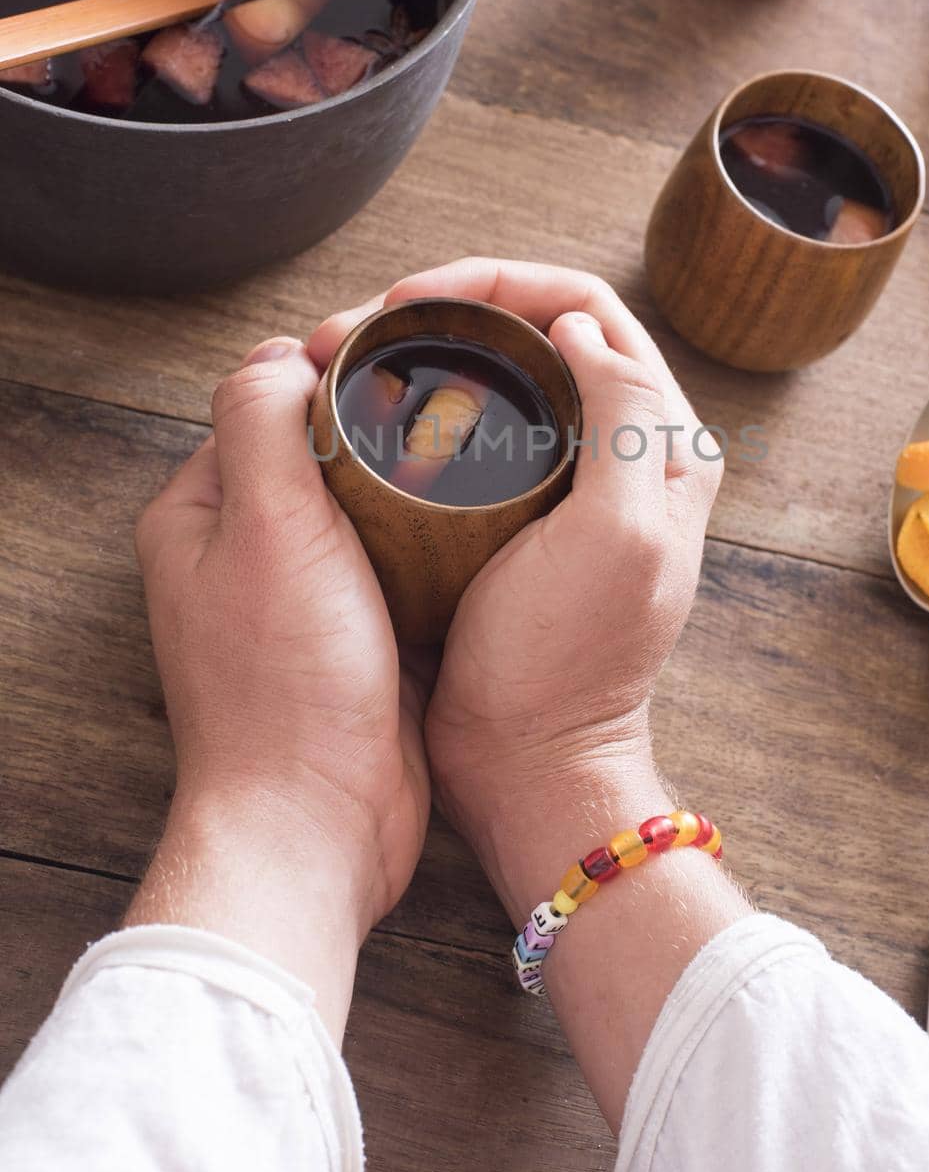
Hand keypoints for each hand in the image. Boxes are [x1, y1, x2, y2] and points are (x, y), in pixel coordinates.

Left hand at [130, 329, 429, 1037]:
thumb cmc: (284, 681)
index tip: (401, 351)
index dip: (328, 367)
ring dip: (414, 484)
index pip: (262, 402)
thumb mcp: (265, 525)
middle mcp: (243, 552)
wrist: (319, 820)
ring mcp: (302, 598)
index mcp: (199, 514)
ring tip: (480, 450)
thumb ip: (261, 421)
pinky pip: (399, 565)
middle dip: (381, 424)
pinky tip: (485, 523)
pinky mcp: (357, 637)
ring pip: (366, 507)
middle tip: (455, 398)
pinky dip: (434, 542)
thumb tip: (287, 354)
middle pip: (318, 452)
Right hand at [307, 258, 720, 863]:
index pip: (587, 309)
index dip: (500, 283)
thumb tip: (577, 327)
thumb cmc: (569, 661)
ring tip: (352, 354)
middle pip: (537, 331)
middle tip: (362, 321)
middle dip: (451, 305)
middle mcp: (621, 451)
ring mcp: (564, 484)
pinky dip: (420, 406)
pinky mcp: (510, 518)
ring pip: (499, 376)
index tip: (414, 299)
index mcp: (664, 442)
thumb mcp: (618, 536)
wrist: (526, 762)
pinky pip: (470, 432)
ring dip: (429, 350)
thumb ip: (626, 418)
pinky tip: (369, 413)